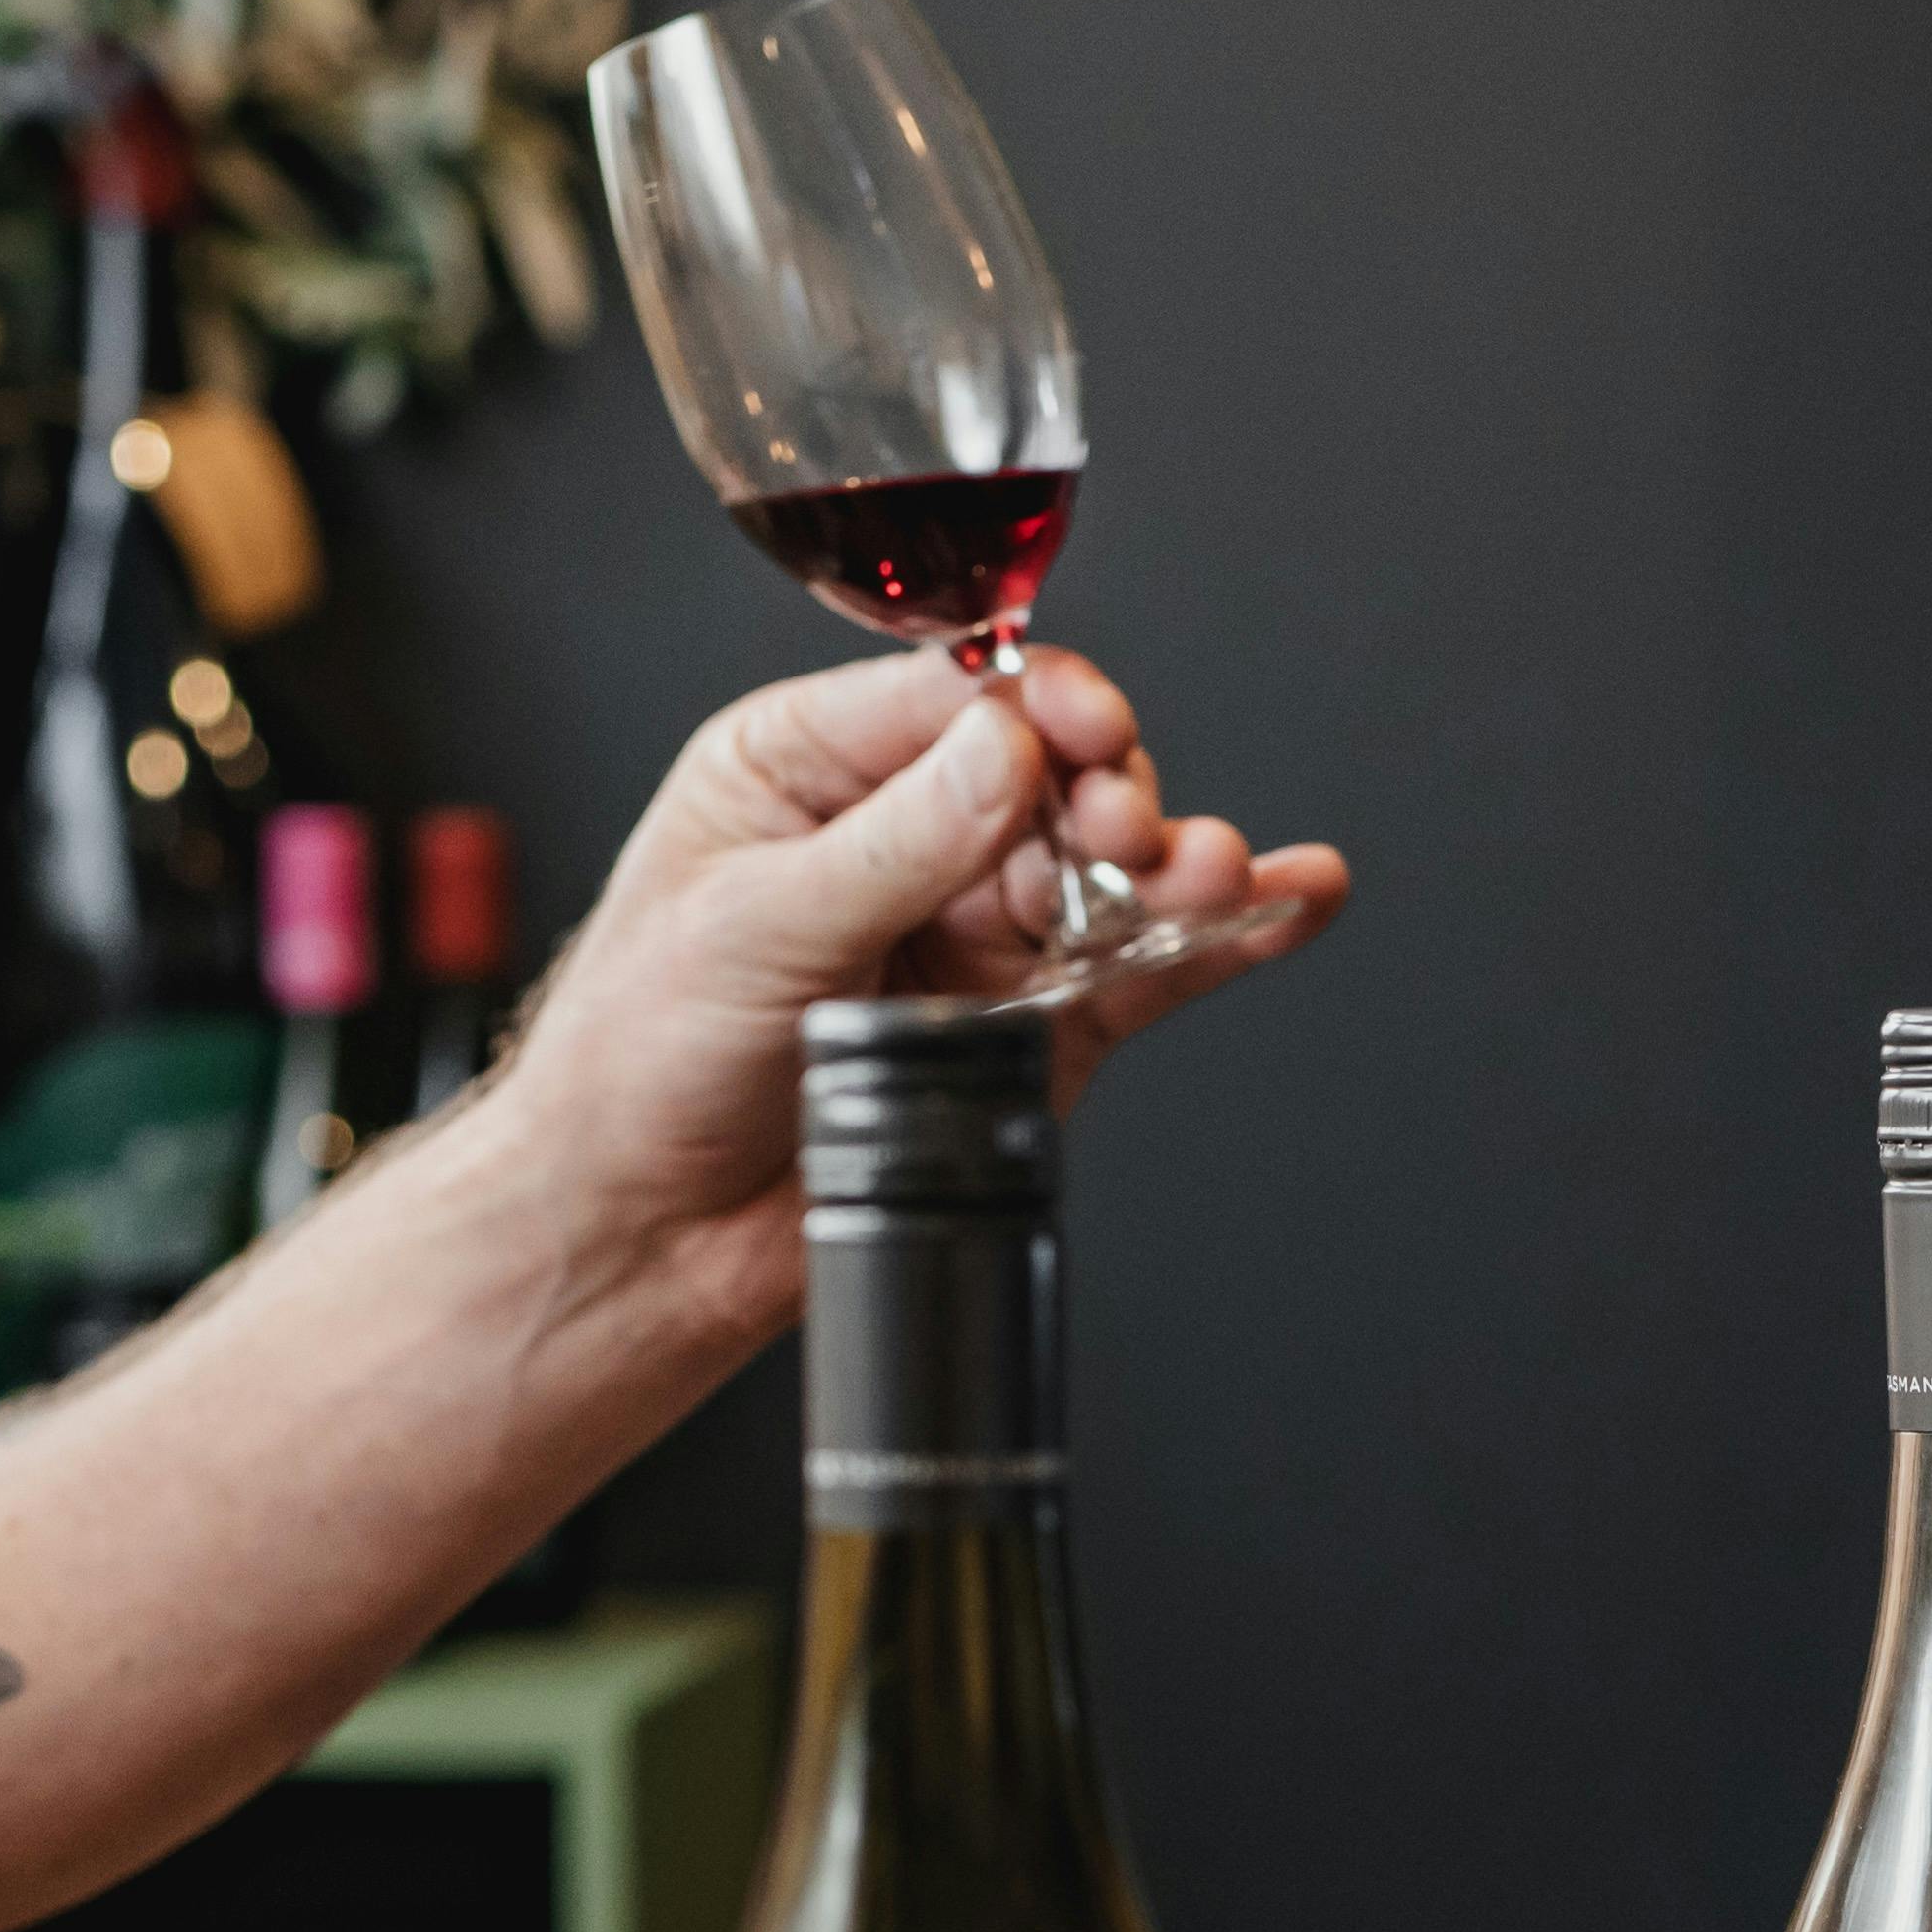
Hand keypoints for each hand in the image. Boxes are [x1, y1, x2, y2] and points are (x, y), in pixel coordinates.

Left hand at [487, 641, 1347, 1363]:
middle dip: (1107, 794)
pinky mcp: (1027, 1027)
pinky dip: (1220, 936)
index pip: (951, 698)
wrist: (642, 1233)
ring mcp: (972, 932)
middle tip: (1122, 833)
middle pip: (1051, 775)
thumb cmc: (639, 1063)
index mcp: (805, 769)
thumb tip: (1008, 753)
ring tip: (1206, 876)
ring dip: (1171, 864)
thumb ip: (896, 843)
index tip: (1088, 732)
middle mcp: (902, 837)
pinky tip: (1292, 899)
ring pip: (1107, 870)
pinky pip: (1141, 966)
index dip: (1037, 705)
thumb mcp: (751, 926)